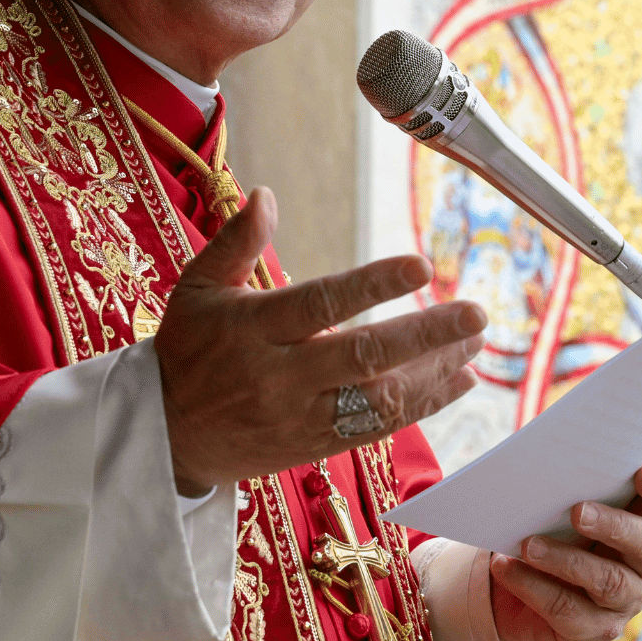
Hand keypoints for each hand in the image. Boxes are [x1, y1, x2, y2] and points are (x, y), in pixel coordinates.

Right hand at [155, 188, 487, 494]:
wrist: (165, 438)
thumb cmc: (187, 351)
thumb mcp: (196, 289)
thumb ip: (236, 242)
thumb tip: (266, 194)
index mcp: (251, 328)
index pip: (320, 303)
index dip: (372, 285)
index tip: (420, 267)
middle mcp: (280, 376)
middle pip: (363, 357)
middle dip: (426, 336)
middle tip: (475, 314)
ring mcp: (301, 416)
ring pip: (379, 398)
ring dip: (435, 371)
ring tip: (476, 342)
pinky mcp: (315, 446)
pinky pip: (378, 427)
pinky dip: (425, 405)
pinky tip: (460, 379)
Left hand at [489, 465, 641, 640]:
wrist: (513, 589)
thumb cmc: (543, 532)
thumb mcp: (555, 508)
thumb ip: (564, 489)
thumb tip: (544, 466)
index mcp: (639, 524)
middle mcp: (641, 564)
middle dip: (614, 525)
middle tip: (578, 511)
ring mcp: (624, 601)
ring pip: (609, 581)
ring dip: (566, 560)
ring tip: (528, 544)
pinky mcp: (595, 629)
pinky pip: (568, 610)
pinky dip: (533, 586)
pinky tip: (505, 567)